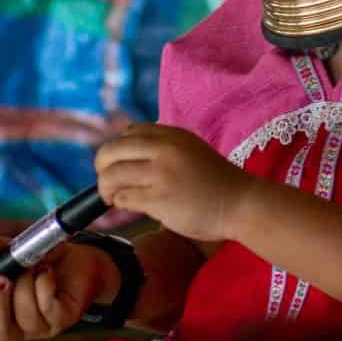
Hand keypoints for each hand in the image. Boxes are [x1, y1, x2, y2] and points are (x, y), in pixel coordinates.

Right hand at [0, 224, 117, 340]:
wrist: (81, 261)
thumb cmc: (43, 260)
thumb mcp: (17, 251)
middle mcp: (17, 326)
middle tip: (0, 279)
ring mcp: (41, 327)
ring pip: (26, 319)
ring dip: (26, 287)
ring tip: (32, 264)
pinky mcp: (63, 319)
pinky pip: (49, 309)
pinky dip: (45, 286)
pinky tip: (46, 270)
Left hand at [95, 124, 244, 244]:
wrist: (241, 204)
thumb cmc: (214, 182)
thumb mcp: (189, 151)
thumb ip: (162, 148)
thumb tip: (122, 156)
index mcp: (171, 135)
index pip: (127, 134)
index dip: (117, 151)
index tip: (120, 166)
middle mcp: (164, 149)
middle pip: (110, 151)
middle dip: (100, 168)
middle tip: (106, 184)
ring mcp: (161, 174)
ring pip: (111, 176)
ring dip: (106, 190)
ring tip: (113, 198)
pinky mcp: (160, 199)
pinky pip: (124, 198)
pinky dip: (121, 203)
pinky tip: (130, 206)